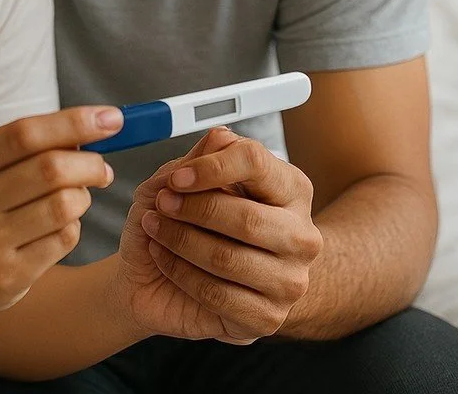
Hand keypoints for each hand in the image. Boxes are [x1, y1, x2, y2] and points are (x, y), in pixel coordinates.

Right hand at [0, 105, 122, 324]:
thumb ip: (29, 146)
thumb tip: (91, 128)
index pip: (25, 133)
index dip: (74, 122)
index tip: (112, 118)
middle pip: (50, 169)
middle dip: (90, 164)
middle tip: (103, 168)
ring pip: (64, 206)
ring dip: (84, 196)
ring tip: (78, 197)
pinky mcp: (7, 277)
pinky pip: (64, 239)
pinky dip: (74, 226)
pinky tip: (61, 226)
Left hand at [138, 128, 321, 341]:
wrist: (164, 277)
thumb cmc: (186, 221)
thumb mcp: (184, 178)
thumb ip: (202, 156)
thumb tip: (218, 138)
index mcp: (290, 188)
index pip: (257, 163)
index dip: (213, 167)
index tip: (178, 177)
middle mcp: (300, 234)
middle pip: (246, 217)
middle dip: (193, 209)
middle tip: (162, 204)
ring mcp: (290, 281)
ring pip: (228, 258)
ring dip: (180, 241)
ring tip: (157, 229)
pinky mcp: (268, 318)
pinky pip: (218, 295)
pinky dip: (180, 273)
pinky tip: (165, 258)